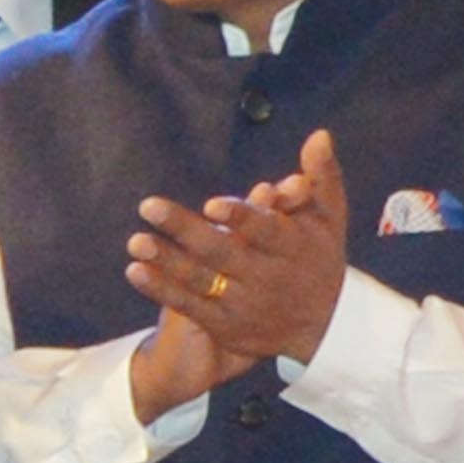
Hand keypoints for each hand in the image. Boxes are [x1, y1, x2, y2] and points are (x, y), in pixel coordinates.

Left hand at [118, 133, 350, 410]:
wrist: (318, 327)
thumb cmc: (317, 258)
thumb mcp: (328, 219)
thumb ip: (321, 178)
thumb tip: (319, 135)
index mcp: (291, 247)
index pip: (265, 231)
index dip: (241, 218)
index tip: (212, 204)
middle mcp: (265, 277)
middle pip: (222, 252)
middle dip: (185, 229)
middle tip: (149, 205)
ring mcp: (241, 302)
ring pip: (200, 280)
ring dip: (166, 261)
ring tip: (136, 241)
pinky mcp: (222, 323)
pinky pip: (188, 305)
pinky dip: (161, 289)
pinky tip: (135, 270)